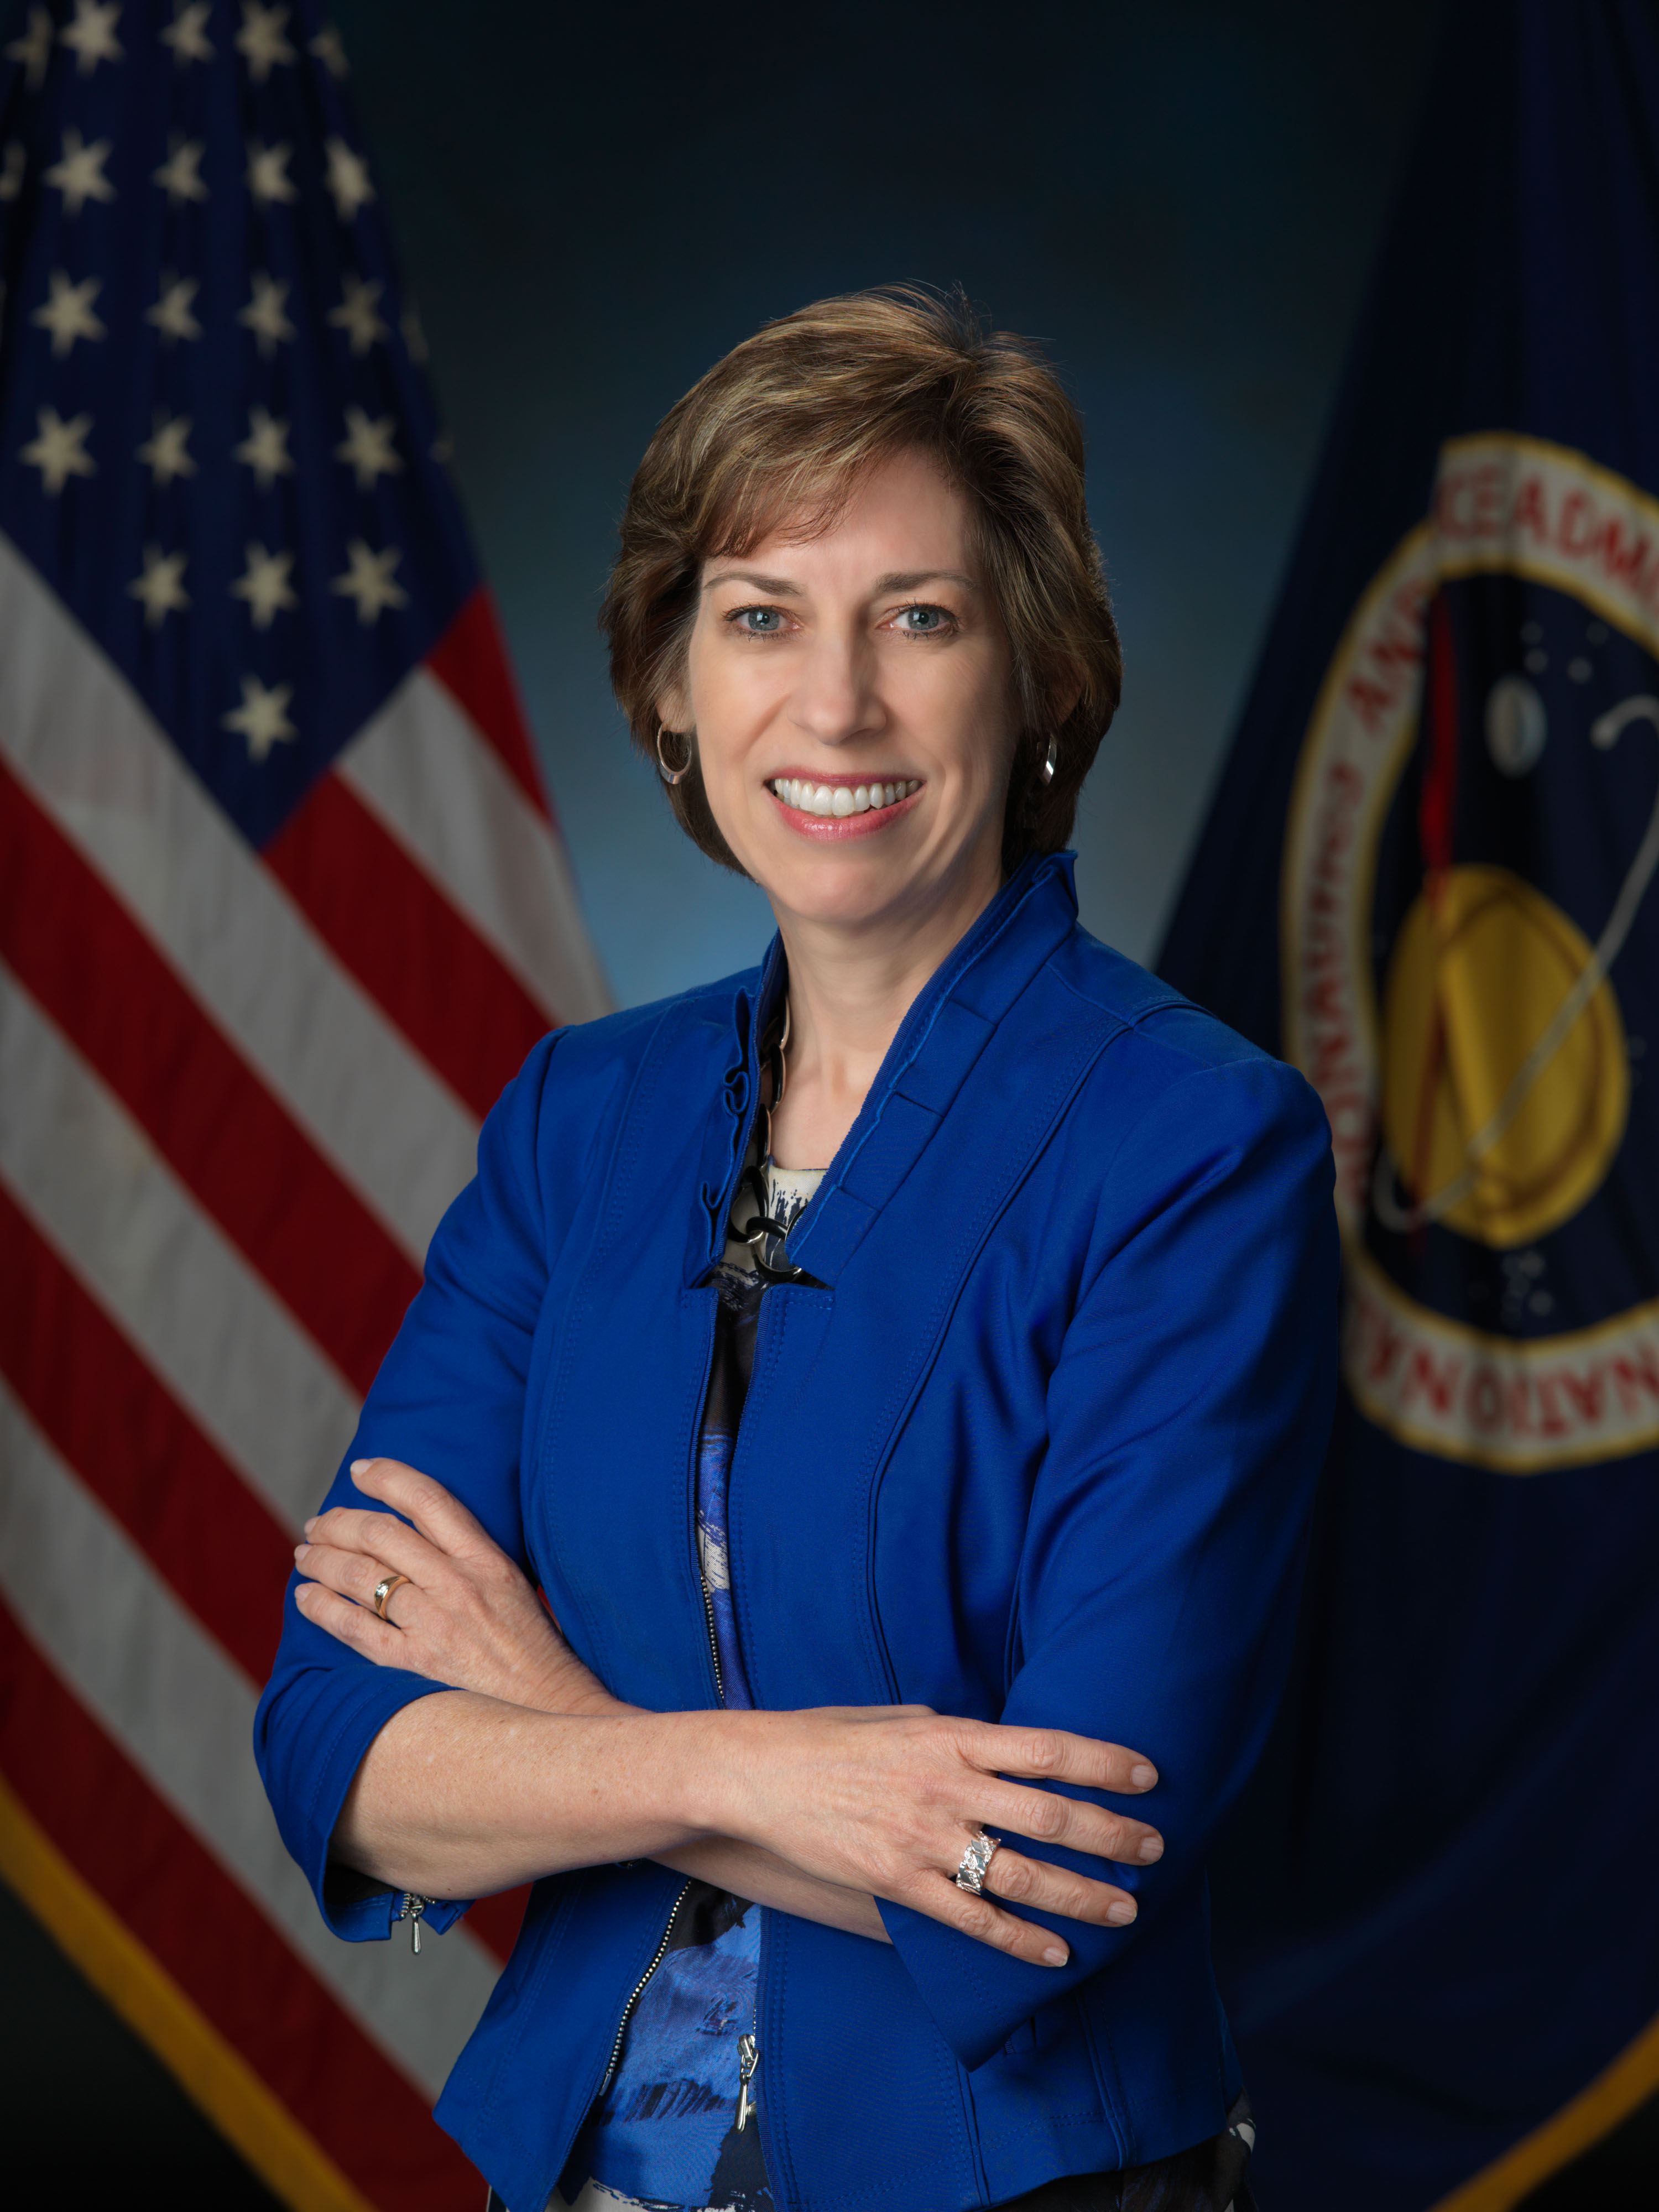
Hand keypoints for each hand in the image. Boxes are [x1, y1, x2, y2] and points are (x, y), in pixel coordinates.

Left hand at [294, 1457, 625, 1716]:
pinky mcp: (415, 1666)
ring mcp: (434, 1626)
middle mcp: (458, 1585)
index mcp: (487, 1560)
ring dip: (323, 1559)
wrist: (552, 1710)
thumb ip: (471, 1559)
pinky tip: (305, 1598)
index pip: (429, 1499)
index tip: (359, 1471)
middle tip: (319, 1522)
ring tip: (305, 1554)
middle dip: (340, 1522)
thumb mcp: (516, 1586)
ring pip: (361, 1577)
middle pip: (382, 1534)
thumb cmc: (535, 1649)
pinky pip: (355, 1629)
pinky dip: (323, 1608)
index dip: (387, 1476)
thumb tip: (417, 1537)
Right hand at [697, 1705, 1162, 1967]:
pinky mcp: (897, 1884)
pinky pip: (972, 1920)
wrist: (758, 1774)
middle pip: (1049, 1814)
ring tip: (1125, 1909)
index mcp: (951, 1736)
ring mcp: (923, 1838)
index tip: (1148, 1776)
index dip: (1103, 1763)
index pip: (1046, 1748)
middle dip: (1112, 1835)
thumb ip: (956, 1734)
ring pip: (1021, 1874)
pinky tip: (1055, 1955)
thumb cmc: (829, 1737)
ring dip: (1082, 1895)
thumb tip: (1002, 1747)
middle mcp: (946, 1785)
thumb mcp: (900, 1716)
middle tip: (1155, 1849)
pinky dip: (1019, 1941)